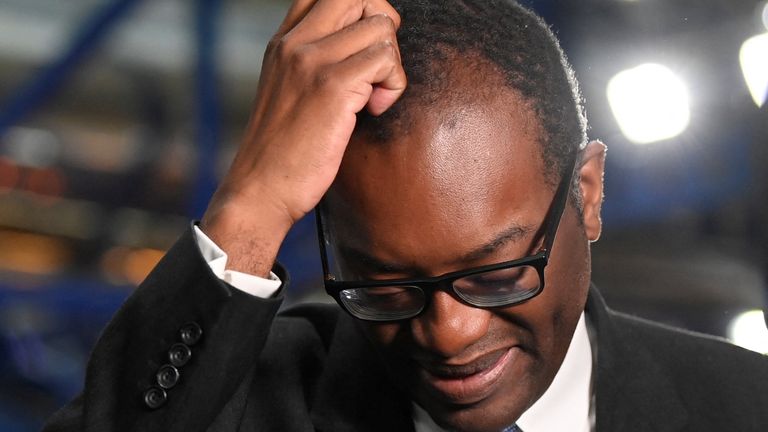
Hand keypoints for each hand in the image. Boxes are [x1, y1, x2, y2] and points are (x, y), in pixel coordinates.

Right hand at [200, 0, 406, 276]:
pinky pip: (385, 60)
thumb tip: (363, 48)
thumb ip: (315, 63)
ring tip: (374, 98)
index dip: (359, 12)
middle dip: (383, 27)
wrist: (261, 189)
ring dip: (392, 64)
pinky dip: (393, 86)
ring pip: (381, 27)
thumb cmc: (282, 151)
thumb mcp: (289, 92)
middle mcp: (294, 43)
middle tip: (378, 68)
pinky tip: (373, 111)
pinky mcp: (331, 86)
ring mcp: (311, 61)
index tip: (364, 50)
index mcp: (283, 42)